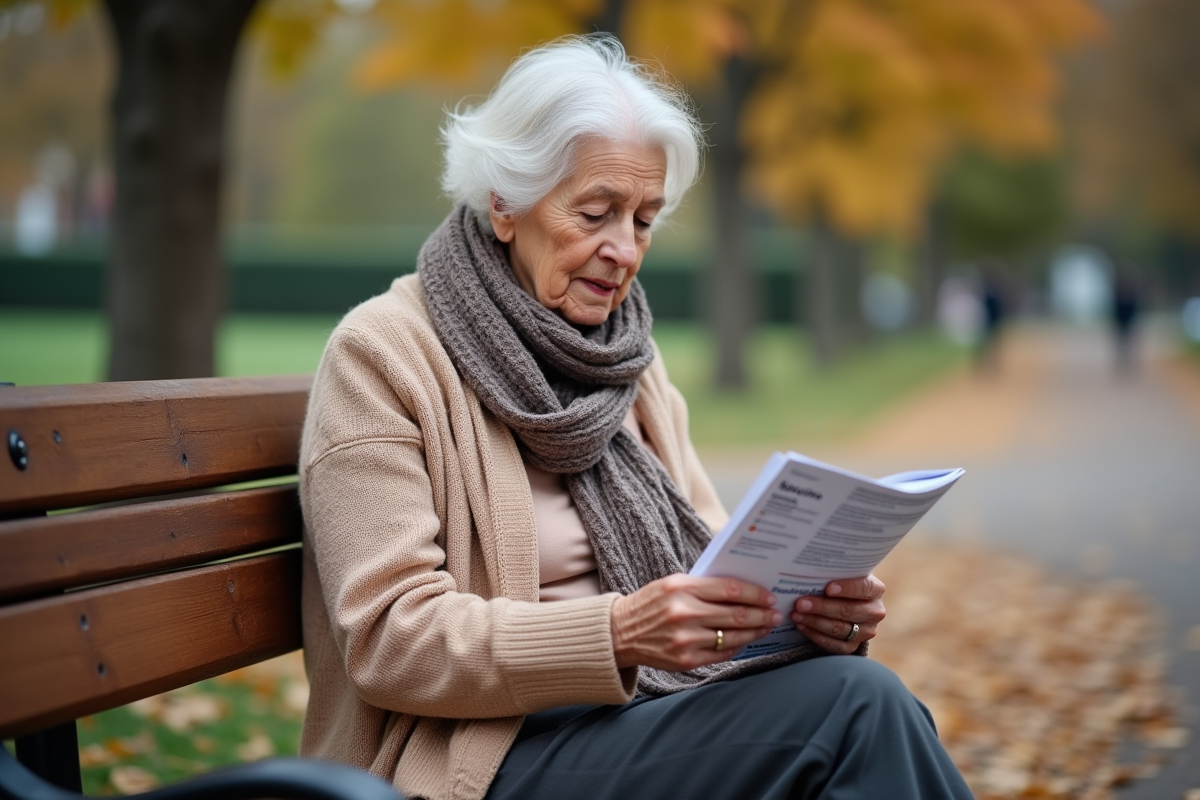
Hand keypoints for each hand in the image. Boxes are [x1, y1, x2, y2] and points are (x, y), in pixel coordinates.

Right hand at [611, 575, 780, 670]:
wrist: (619, 632)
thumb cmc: (650, 604)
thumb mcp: (672, 584)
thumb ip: (703, 586)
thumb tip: (741, 591)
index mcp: (681, 588)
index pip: (729, 589)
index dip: (754, 593)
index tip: (768, 596)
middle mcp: (684, 613)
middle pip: (735, 614)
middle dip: (761, 614)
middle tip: (774, 614)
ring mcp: (685, 640)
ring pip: (732, 636)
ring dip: (754, 632)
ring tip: (765, 627)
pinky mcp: (685, 660)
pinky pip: (721, 654)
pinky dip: (736, 647)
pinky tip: (744, 641)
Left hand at [791, 574, 885, 653]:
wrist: (845, 601)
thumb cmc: (840, 583)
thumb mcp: (842, 575)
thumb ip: (833, 573)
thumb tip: (809, 572)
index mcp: (875, 589)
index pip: (863, 588)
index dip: (846, 588)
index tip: (828, 589)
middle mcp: (874, 611)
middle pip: (848, 611)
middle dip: (822, 607)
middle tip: (800, 603)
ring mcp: (866, 631)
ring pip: (839, 629)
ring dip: (815, 622)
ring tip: (797, 615)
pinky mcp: (854, 646)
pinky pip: (835, 645)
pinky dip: (816, 636)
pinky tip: (802, 627)